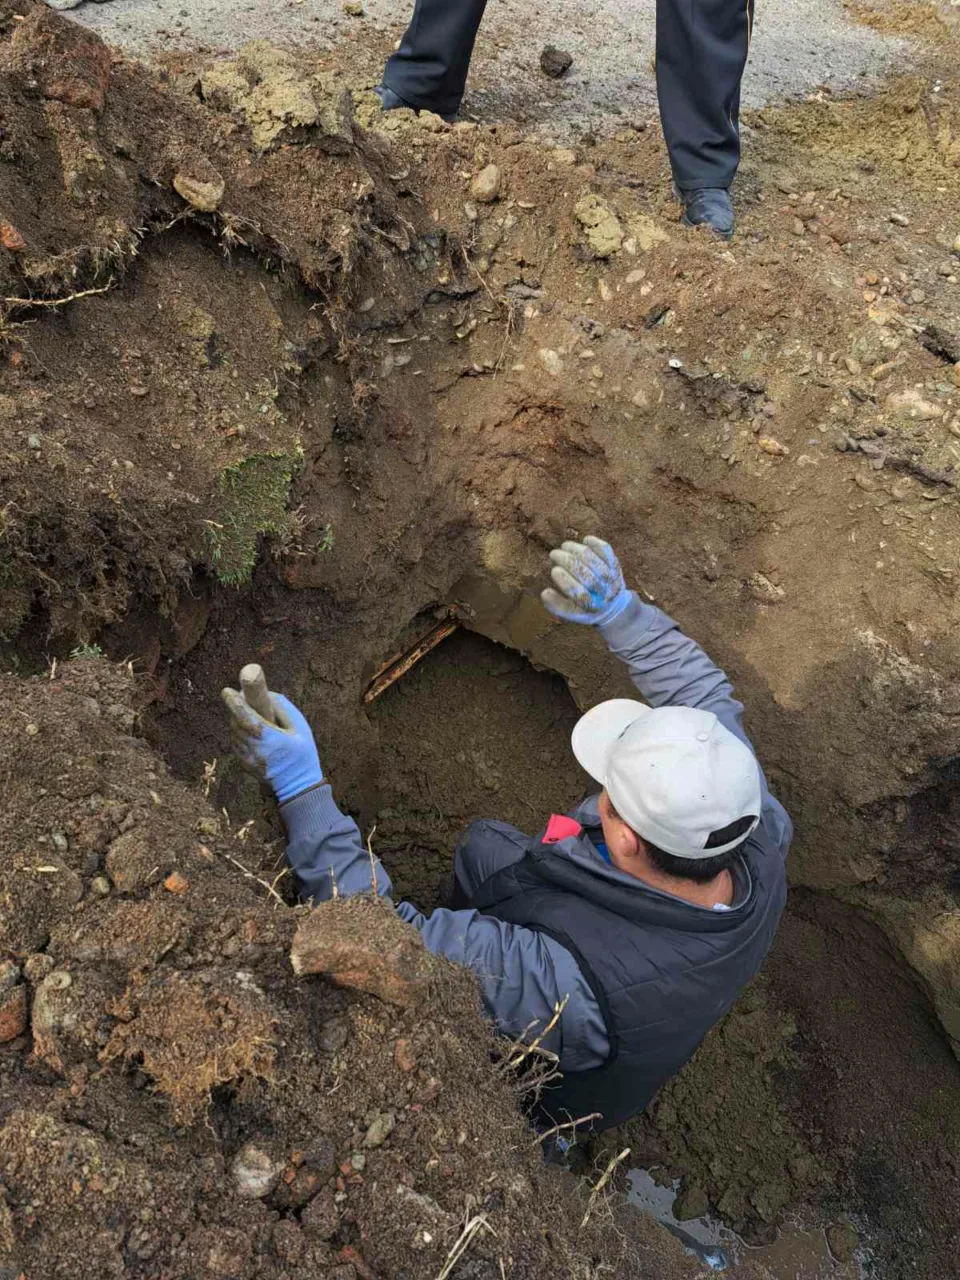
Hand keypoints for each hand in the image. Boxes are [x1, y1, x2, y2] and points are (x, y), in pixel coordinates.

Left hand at [221, 687, 321, 803]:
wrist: (298, 785)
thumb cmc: (303, 754)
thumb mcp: (301, 728)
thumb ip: (283, 709)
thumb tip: (267, 694)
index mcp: (270, 738)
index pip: (246, 717)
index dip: (235, 703)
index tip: (227, 691)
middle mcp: (255, 749)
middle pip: (237, 723)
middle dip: (237, 709)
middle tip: (242, 697)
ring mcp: (247, 758)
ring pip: (234, 733)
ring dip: (238, 721)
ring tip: (251, 716)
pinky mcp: (244, 764)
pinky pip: (236, 743)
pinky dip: (240, 733)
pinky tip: (252, 733)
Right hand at [540, 536, 630, 625]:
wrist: (613, 606)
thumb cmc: (585, 608)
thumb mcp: (571, 613)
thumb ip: (556, 605)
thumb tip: (545, 593)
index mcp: (591, 606)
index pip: (577, 593)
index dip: (564, 580)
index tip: (553, 570)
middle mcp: (603, 592)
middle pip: (585, 574)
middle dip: (566, 560)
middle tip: (553, 554)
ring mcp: (611, 577)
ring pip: (593, 560)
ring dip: (577, 549)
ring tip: (564, 546)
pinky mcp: (615, 565)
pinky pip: (606, 551)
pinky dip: (596, 543)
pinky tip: (585, 540)